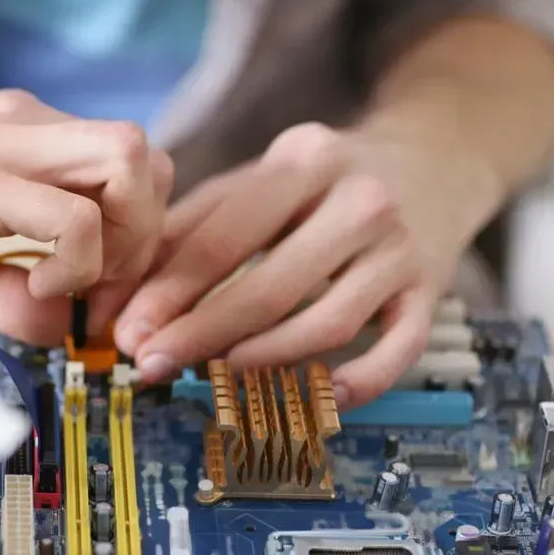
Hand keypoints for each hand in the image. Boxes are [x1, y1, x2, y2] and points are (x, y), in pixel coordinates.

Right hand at [0, 86, 171, 343]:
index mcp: (28, 137)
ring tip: (67, 282)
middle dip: (146, 236)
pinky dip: (74, 263)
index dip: (138, 234)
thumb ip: (4, 279)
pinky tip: (25, 283)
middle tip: (101, 292)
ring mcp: (8, 144)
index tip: (102, 291)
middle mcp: (30, 128)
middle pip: (150, 157)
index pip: (130, 167)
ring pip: (130, 162)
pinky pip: (73, 217)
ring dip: (122, 240)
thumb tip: (49, 321)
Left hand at [112, 122, 492, 407]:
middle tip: (154, 366)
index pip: (222, 238)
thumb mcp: (256, 180)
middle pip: (271, 286)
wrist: (433, 156)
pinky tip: (320, 398)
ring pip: (329, 322)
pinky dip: (361, 382)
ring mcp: (401, 248)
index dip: (167, 292)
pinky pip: (401, 348)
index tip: (128, 333)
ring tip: (217, 378)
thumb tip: (120, 300)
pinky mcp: (433, 289)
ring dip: (265, 360)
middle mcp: (359, 199)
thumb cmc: (322, 180)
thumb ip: (187, 231)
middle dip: (202, 334)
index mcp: (302, 161)